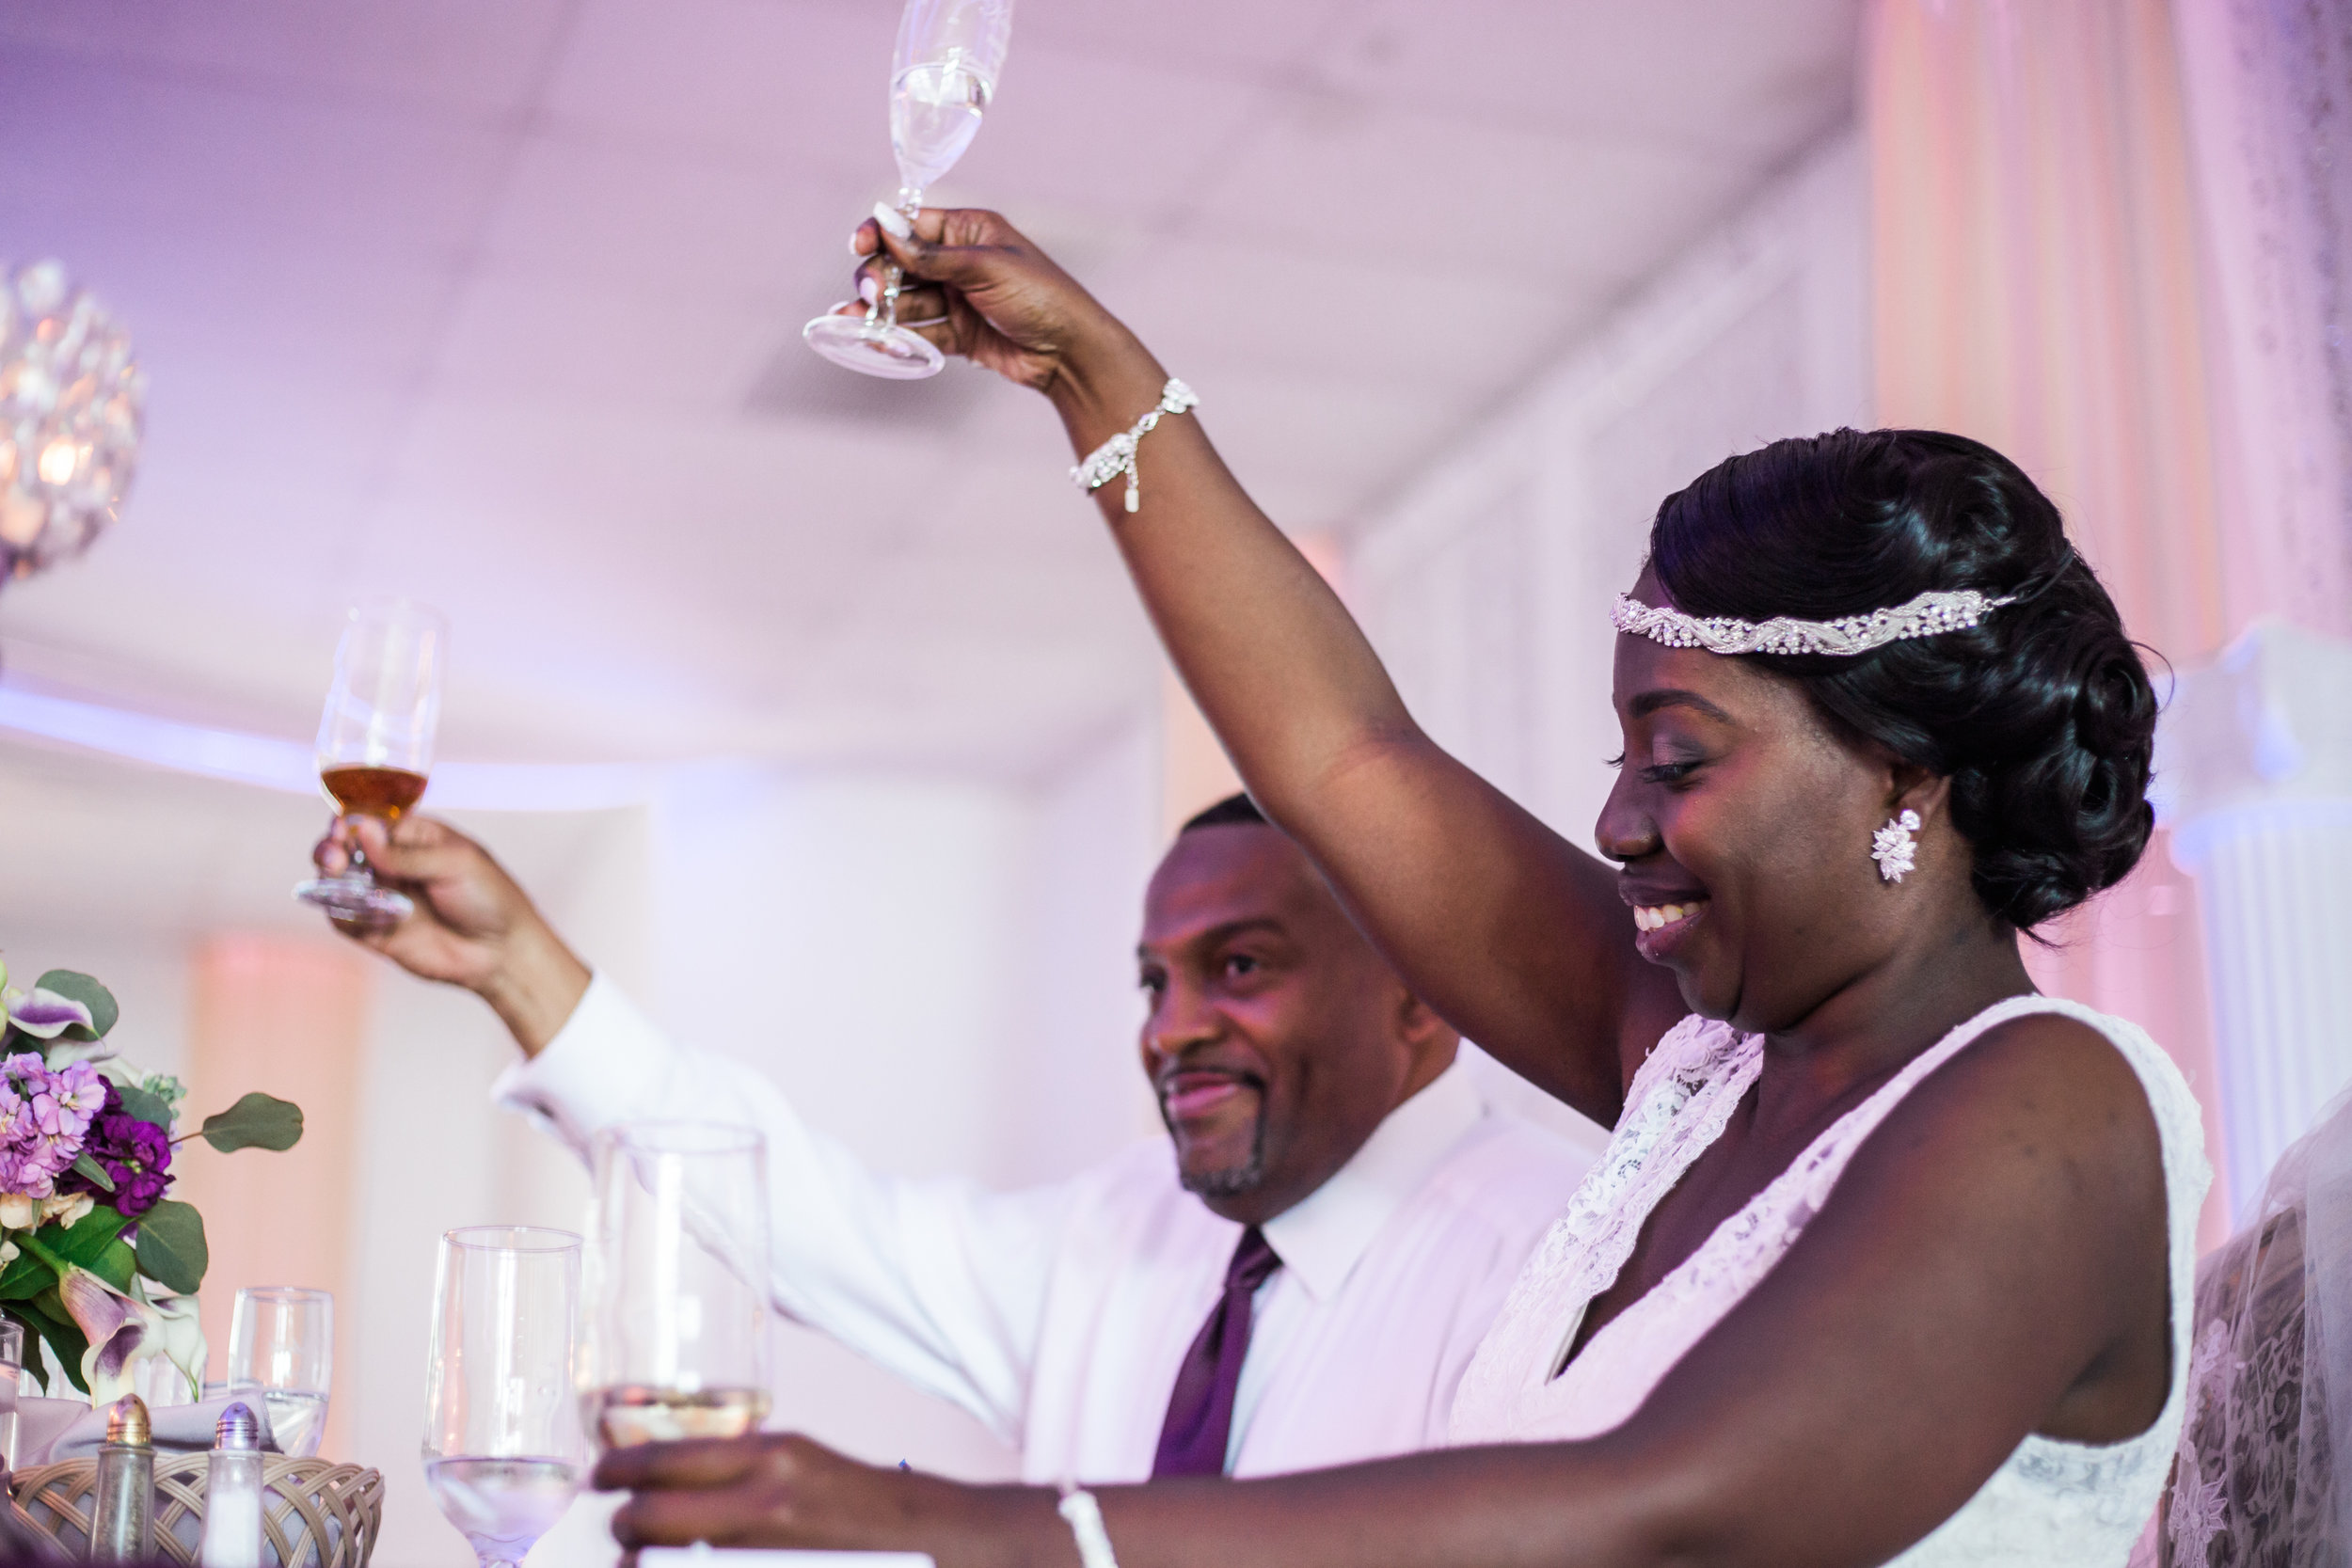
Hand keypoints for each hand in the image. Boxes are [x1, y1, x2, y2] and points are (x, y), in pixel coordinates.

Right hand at [311, 816, 588, 1054]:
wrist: (502, 951)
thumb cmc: (489, 897)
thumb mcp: (454, 864)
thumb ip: (406, 854)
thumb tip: (364, 832)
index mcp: (415, 837)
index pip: (370, 822)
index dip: (350, 824)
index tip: (341, 829)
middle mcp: (393, 865)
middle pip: (345, 850)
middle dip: (331, 849)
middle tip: (333, 857)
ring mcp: (384, 897)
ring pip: (339, 884)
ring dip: (329, 879)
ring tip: (335, 876)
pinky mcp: (377, 931)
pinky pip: (345, 919)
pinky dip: (340, 912)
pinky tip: (350, 908)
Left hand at [597, 1434, 1056, 1567]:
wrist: (937, 1541)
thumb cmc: (867, 1507)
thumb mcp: (803, 1465)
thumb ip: (742, 1472)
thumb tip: (668, 1488)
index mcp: (771, 1455)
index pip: (665, 1460)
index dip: (617, 1474)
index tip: (598, 1480)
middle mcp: (763, 1498)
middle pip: (649, 1517)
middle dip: (621, 1532)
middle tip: (617, 1534)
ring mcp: (764, 1547)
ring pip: (661, 1564)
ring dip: (641, 1566)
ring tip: (637, 1564)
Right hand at [836, 208, 1163, 421]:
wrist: (1071, 352)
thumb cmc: (1040, 296)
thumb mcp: (984, 267)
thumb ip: (931, 254)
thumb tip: (883, 224)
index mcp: (969, 231)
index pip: (912, 225)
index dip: (882, 233)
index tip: (858, 245)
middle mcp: (959, 262)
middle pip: (902, 264)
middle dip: (880, 277)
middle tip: (871, 295)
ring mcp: (959, 298)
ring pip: (907, 301)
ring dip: (881, 310)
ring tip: (856, 322)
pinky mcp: (960, 333)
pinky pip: (921, 331)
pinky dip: (900, 337)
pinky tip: (879, 342)